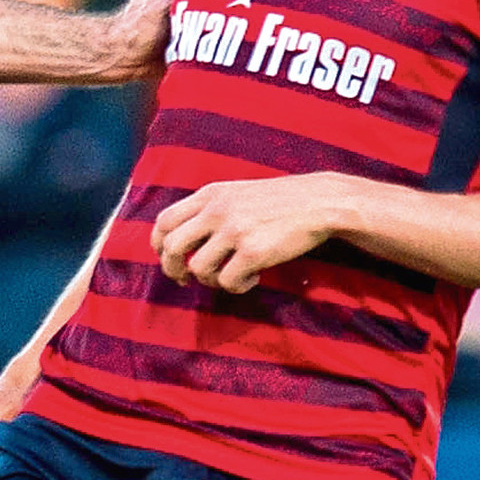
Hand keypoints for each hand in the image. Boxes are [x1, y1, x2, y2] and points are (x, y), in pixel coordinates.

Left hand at [151, 175, 343, 292]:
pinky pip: (228, 281)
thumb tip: (181, 242)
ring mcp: (234, 231)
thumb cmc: (278, 201)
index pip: (164, 221)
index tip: (169, 258)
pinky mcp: (254, 251)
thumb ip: (209, 209)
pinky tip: (252, 278)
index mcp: (209, 195)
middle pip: (171, 248)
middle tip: (185, 280)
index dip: (159, 245)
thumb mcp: (236, 193)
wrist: (320, 202)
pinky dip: (236, 287)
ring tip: (230, 275)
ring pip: (198, 269)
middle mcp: (216, 211)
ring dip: (210, 280)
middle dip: (172, 270)